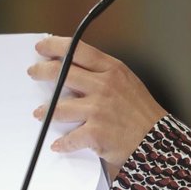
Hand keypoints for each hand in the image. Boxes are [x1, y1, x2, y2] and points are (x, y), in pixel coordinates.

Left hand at [27, 36, 166, 170]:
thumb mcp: (127, 81)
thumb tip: (74, 71)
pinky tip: (58, 143)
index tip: (42, 46)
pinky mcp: (95, 133)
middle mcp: (103, 86)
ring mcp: (98, 109)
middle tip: (34, 72)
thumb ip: (103, 74)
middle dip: (41, 71)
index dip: (55, 45)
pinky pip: (68, 138)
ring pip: (58, 107)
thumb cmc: (142, 112)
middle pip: (61, 73)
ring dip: (45, 111)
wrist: (157, 140)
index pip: (77, 50)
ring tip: (40, 113)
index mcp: (112, 70)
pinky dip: (62, 142)